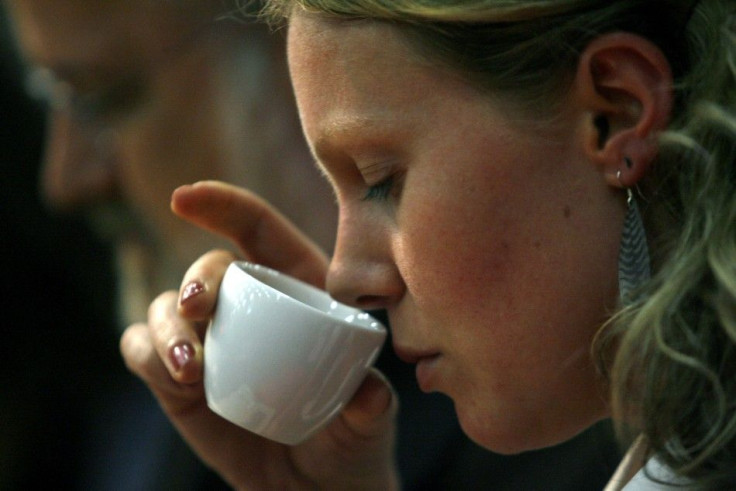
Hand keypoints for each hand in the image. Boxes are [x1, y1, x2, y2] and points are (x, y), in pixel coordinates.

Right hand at [120, 181, 398, 489]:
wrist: (313, 483)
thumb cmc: (348, 436)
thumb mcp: (367, 420)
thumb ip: (371, 404)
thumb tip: (366, 395)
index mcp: (297, 289)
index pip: (259, 230)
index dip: (223, 205)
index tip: (186, 197)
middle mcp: (248, 305)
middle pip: (211, 268)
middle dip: (198, 278)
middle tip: (200, 308)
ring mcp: (209, 340)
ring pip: (168, 304)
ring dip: (167, 323)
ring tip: (188, 366)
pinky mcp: (176, 377)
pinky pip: (142, 347)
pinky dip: (146, 351)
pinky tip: (168, 374)